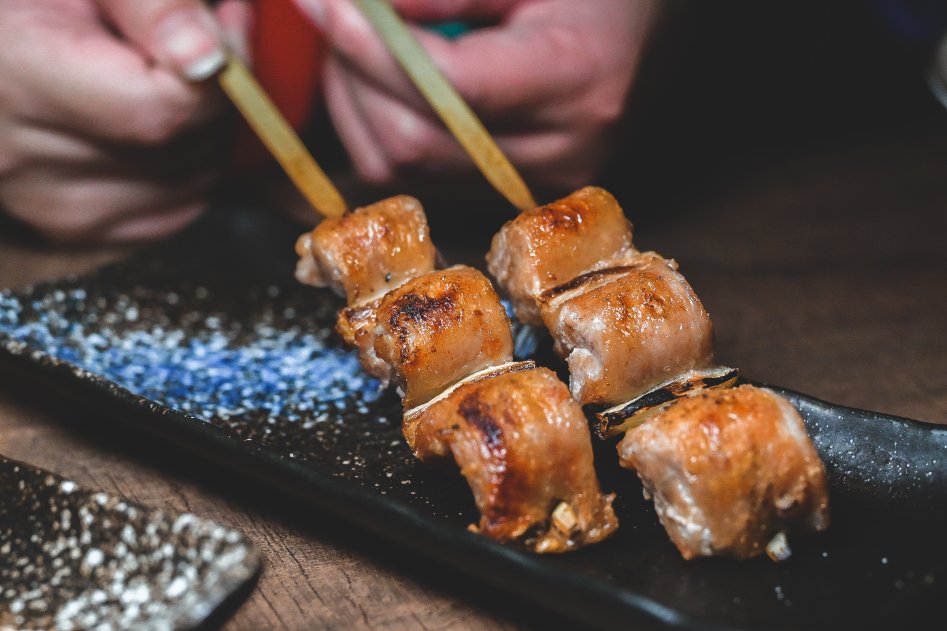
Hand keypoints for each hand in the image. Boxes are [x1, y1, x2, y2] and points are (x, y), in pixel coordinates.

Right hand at [0, 0, 250, 242]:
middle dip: (217, 93)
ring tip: (178, 78)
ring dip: (208, 130)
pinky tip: (166, 124)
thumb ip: (151, 4)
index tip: (226, 23)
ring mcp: (52, 204)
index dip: (217, 66)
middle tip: (208, 42)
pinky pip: (176, 211)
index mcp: (18, 77)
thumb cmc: (35, 5)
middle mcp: (25, 157)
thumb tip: (206, 57)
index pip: (162, 110)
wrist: (0, 51)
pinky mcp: (76, 229)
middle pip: (181, 148)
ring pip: (192, 183)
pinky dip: (190, 169)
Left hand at [295, 0, 657, 197]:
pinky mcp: (513, 193)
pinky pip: (416, 175)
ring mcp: (539, 182)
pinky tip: (380, 79)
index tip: (320, 0)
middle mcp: (563, 149)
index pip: (450, 85)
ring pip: (403, 166)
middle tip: (331, 11)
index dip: (371, 47)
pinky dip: (377, 125)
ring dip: (355, 101)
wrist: (640, 28)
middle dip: (351, 75)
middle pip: (415, 140)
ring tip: (355, 39)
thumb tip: (369, 8)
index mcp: (579, 77)